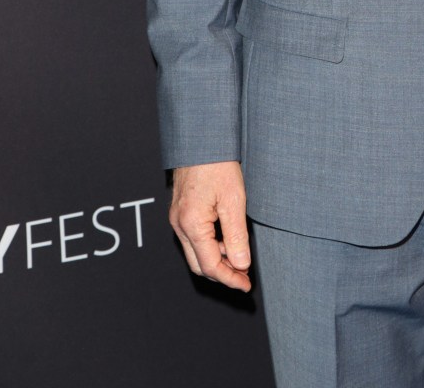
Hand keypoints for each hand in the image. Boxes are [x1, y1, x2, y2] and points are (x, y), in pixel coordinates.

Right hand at [169, 160, 251, 290]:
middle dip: (222, 274)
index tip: (246, 285)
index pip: (210, 265)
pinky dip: (210, 245)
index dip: (230, 279)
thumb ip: (236, 236)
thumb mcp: (234, 200)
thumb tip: (240, 265)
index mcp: (191, 224)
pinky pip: (193, 238)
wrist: (201, 138)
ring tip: (240, 256)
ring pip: (195, 252)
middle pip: (199, 265)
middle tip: (244, 276)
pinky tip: (227, 239)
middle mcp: (179, 224)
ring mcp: (177, 218)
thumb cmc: (217, 164)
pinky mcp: (180, 211)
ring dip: (217, 259)